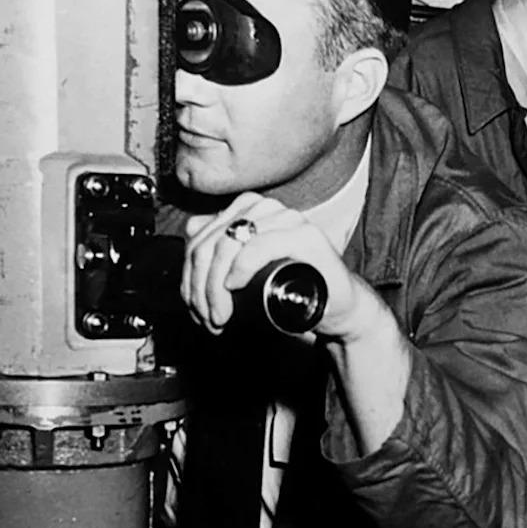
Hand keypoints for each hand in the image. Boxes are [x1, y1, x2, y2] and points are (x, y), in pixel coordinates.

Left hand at [180, 192, 377, 340]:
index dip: (189, 277)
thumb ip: (223, 242)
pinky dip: (241, 267)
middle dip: (200, 287)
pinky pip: (260, 244)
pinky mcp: (306, 236)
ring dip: (215, 286)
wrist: (336, 305)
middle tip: (208, 318)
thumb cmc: (294, 287)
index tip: (195, 309)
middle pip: (210, 242)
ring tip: (221, 315)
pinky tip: (235, 285)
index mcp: (249, 209)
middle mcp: (267, 208)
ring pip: (229, 244)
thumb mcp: (247, 266)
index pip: (199, 238)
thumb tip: (192, 228)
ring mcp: (288, 220)